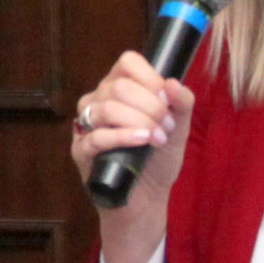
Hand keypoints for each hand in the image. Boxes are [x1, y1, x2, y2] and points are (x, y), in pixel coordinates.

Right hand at [68, 51, 195, 198]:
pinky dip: (123, 136)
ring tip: (157, 138)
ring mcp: (86, 126)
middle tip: (166, 127)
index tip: (167, 100)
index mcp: (119, 88)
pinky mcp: (81, 152)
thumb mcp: (178, 129)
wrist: (147, 200)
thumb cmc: (158, 160)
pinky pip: (97, 137)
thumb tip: (174, 83)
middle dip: (150, 105)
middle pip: (119, 86)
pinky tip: (143, 141)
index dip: (150, 77)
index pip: (127, 63)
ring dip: (139, 121)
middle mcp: (99, 101)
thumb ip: (181, 104)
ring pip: (107, 108)